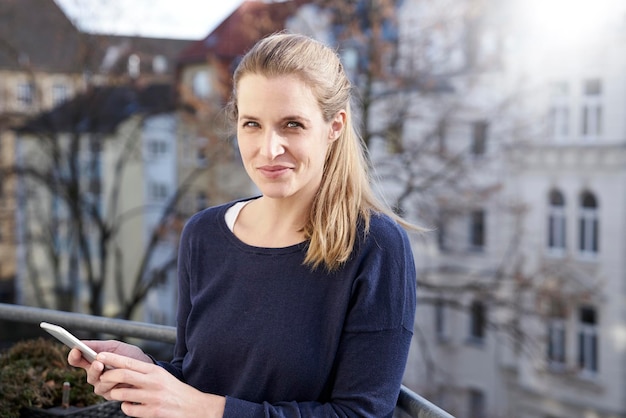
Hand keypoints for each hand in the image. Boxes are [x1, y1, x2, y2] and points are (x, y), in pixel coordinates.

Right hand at [67, 340, 151, 398]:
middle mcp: (96, 375)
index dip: (74, 356)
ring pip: (99, 385)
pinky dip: (116, 384)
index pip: (77, 360)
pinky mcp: (112, 395)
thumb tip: (81, 343)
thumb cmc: (129, 356)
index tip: (76, 350)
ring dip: (106, 377)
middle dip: (93, 369)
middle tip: (98, 363)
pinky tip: (122, 380)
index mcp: (93, 362)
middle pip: (88, 375)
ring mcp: (103, 386)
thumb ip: (98, 346)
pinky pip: (110, 392)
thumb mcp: (115, 347)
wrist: (146, 367)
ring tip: (113, 371)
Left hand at [97, 352, 224, 417]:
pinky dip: (125, 407)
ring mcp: (153, 397)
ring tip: (116, 394)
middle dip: (107, 376)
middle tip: (101, 379)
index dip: (112, 359)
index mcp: (155, 371)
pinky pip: (129, 409)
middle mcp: (153, 381)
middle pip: (122, 375)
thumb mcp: (162, 377)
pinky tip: (130, 406)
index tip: (100, 355)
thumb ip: (144, 373)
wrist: (194, 407)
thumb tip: (121, 370)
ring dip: (115, 394)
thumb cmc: (175, 391)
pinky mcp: (153, 411)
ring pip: (122, 393)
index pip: (129, 361)